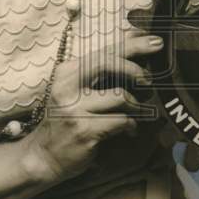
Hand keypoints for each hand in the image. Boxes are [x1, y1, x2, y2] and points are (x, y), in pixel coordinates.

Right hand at [18, 28, 164, 183]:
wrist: (43, 156)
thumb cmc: (66, 121)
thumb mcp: (74, 92)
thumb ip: (98, 75)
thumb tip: (135, 56)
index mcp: (66, 72)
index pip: (103, 51)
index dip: (132, 44)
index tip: (155, 41)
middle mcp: (67, 87)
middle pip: (108, 63)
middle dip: (134, 69)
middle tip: (148, 80)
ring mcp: (74, 109)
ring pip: (119, 96)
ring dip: (135, 105)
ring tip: (135, 112)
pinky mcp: (84, 130)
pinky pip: (121, 120)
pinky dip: (131, 125)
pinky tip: (128, 130)